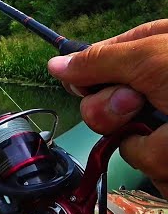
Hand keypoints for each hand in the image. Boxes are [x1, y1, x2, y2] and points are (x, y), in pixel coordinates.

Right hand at [47, 19, 167, 198]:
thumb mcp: (151, 56)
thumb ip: (99, 60)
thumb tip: (55, 64)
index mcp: (149, 52)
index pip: (96, 63)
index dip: (87, 77)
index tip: (85, 85)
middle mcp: (152, 86)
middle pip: (99, 104)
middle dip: (111, 110)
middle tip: (138, 103)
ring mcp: (161, 122)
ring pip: (119, 138)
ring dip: (143, 138)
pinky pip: (145, 161)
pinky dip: (162, 159)